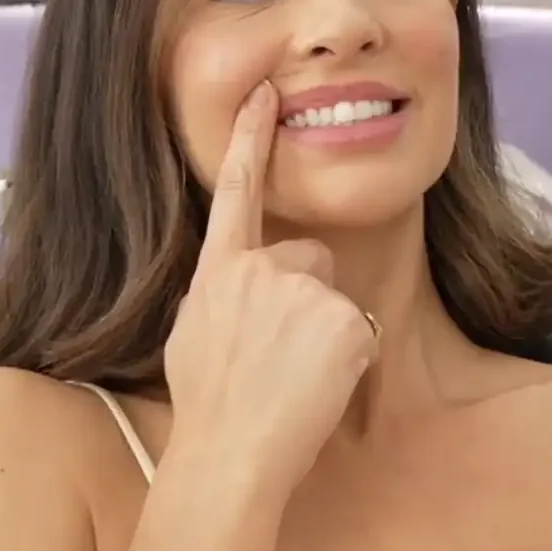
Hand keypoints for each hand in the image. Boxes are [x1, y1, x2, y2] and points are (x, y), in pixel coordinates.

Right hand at [162, 82, 378, 488]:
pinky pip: (360, 334)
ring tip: (291, 380)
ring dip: (327, 336)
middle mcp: (258, 270)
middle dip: (308, 300)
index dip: (248, 140)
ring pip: (336, 300)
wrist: (228, 455)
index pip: (234, 193)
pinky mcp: (342, 320)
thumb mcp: (190, 338)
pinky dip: (348, 362)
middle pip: (309, 259)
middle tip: (278, 359)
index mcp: (216, 273)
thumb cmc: (207, 411)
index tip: (264, 95)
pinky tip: (315, 388)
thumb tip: (236, 292)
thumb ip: (218, 297)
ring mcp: (302, 292)